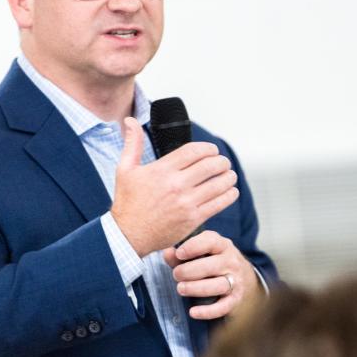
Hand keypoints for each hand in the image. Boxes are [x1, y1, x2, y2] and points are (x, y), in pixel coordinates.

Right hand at [111, 117, 239, 256]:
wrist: (128, 235)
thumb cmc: (127, 202)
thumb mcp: (125, 169)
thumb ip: (132, 143)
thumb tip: (130, 120)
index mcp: (161, 170)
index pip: (194, 151)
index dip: (208, 148)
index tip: (212, 151)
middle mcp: (175, 185)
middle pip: (210, 165)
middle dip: (221, 161)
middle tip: (223, 163)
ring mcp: (186, 202)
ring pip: (219, 183)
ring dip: (229, 177)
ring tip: (230, 175)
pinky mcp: (193, 219)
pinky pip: (219, 203)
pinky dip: (229, 195)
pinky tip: (231, 191)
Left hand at [163, 229, 261, 319]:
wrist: (242, 279)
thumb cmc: (213, 262)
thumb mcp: (202, 253)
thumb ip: (181, 254)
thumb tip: (167, 253)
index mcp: (222, 245)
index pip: (210, 242)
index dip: (193, 247)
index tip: (179, 254)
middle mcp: (231, 262)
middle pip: (211, 266)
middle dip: (189, 271)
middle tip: (176, 274)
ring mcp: (235, 281)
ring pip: (217, 286)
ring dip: (195, 288)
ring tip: (180, 289)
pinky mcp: (234, 300)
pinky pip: (222, 307)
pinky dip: (207, 312)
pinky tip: (192, 312)